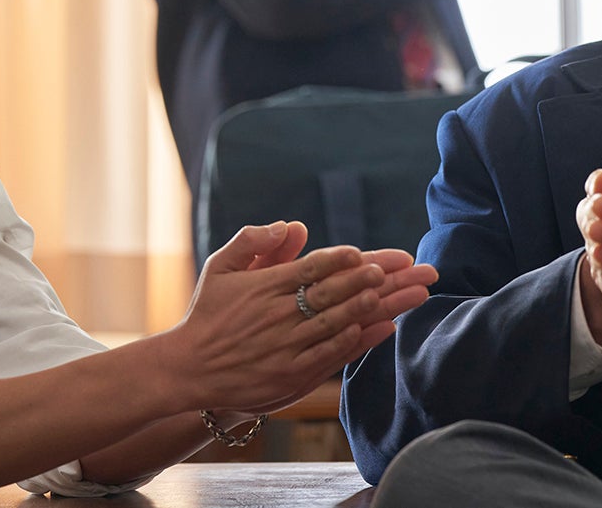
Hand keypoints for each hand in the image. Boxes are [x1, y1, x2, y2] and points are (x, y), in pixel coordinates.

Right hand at [167, 222, 435, 414]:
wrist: (189, 368)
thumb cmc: (208, 313)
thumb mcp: (221, 267)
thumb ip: (252, 242)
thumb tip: (291, 225)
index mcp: (266, 286)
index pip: (314, 267)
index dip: (346, 259)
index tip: (372, 254)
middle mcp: (279, 314)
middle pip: (337, 292)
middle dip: (378, 278)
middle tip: (412, 268)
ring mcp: (287, 346)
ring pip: (340, 323)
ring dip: (378, 307)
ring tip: (409, 295)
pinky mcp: (291, 375)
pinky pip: (330, 356)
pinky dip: (357, 342)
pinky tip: (380, 329)